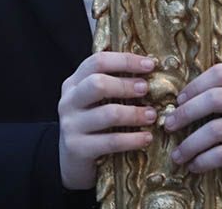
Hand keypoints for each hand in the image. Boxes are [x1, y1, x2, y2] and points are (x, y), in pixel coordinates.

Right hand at [58, 52, 157, 189]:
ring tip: (152, 115)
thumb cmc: (92, 126)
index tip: (150, 64)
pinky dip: (133, 139)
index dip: (124, 60)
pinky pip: (111, 141)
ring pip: (108, 113)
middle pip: (97, 83)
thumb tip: (149, 70)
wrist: (72, 162)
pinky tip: (147, 138)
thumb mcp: (95, 102)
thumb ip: (112, 86)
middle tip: (146, 89)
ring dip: (135, 113)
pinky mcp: (77, 148)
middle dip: (126, 85)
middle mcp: (69, 101)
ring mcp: (71, 124)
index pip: (97, 61)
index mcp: (74, 83)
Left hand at [163, 63, 221, 185]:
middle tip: (169, 125)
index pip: (220, 74)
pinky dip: (204, 160)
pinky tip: (193, 165)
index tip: (177, 100)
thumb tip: (170, 105)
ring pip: (217, 130)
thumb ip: (207, 96)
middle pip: (216, 98)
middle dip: (187, 113)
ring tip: (177, 155)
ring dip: (191, 144)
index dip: (195, 85)